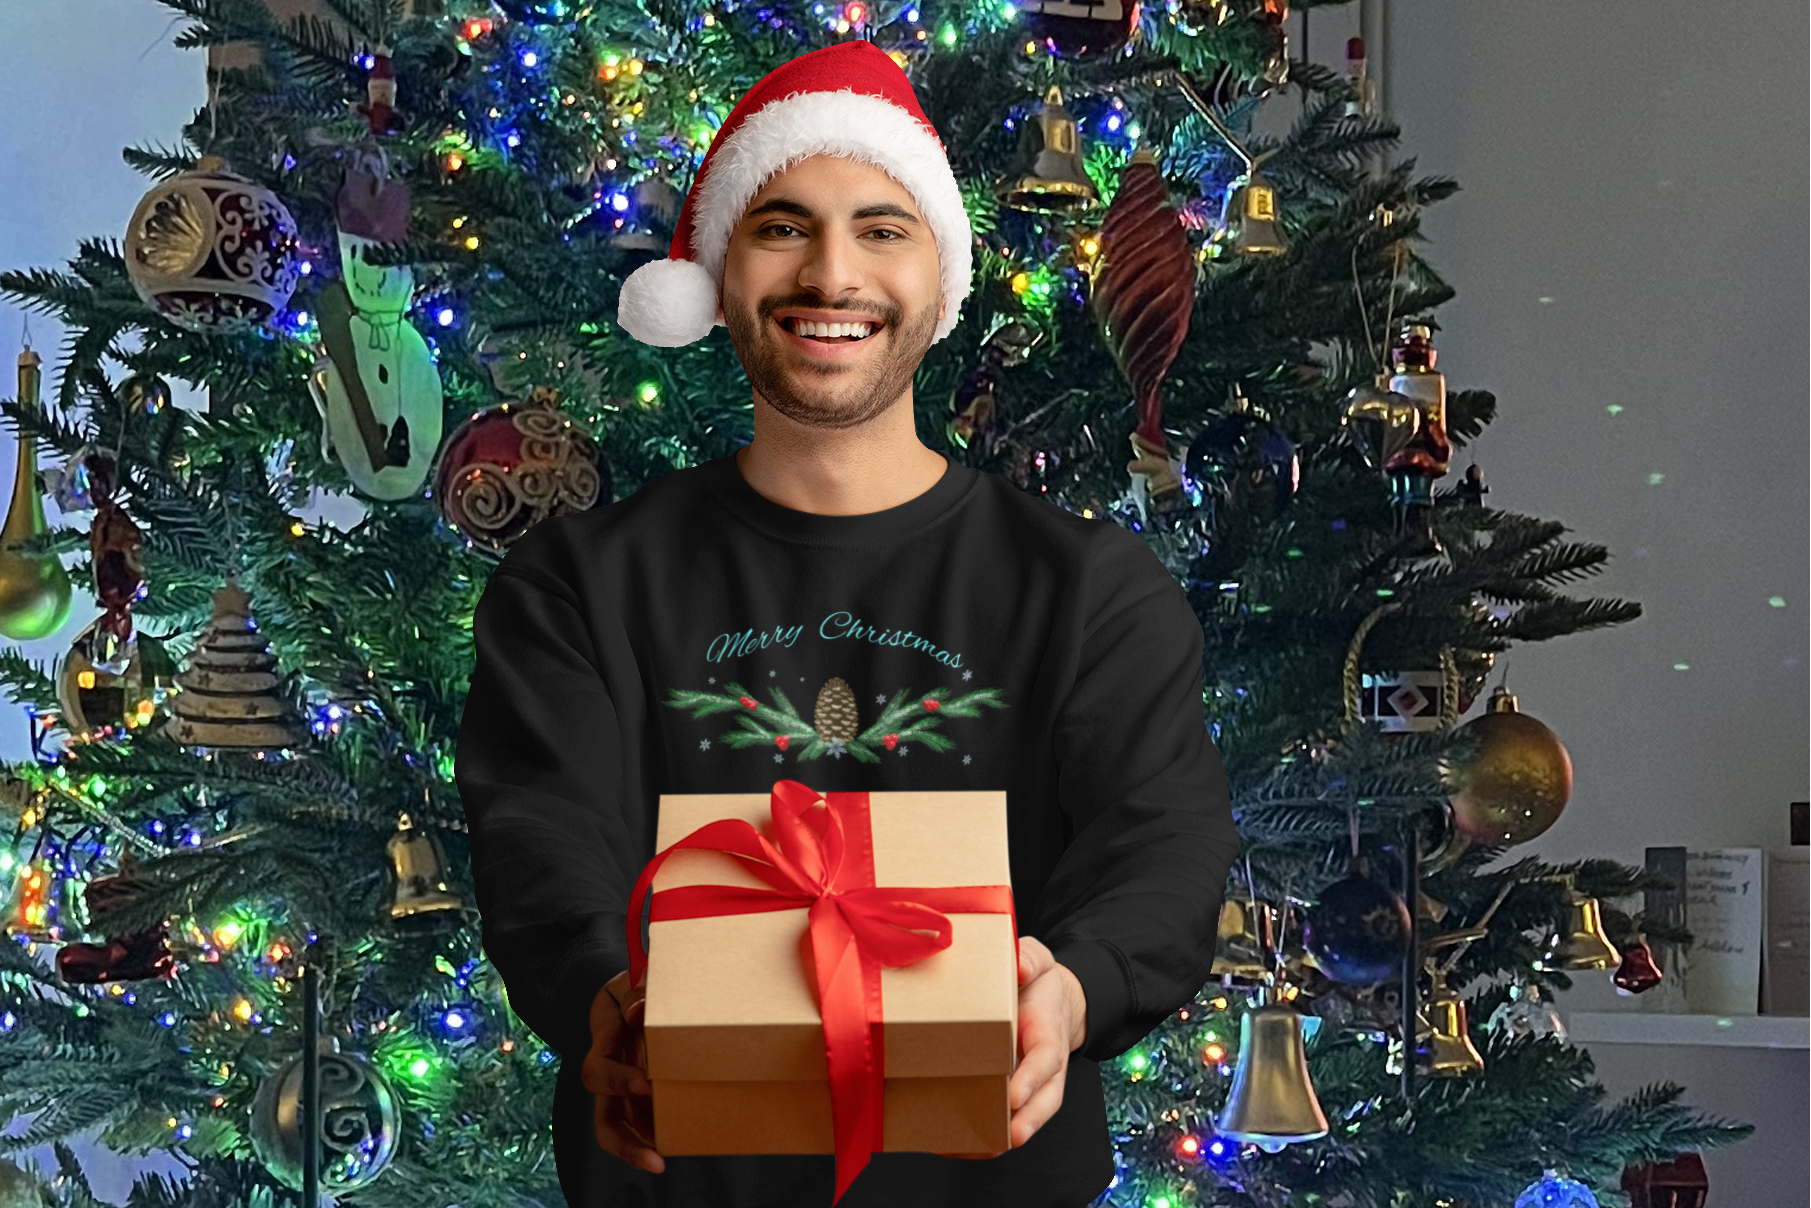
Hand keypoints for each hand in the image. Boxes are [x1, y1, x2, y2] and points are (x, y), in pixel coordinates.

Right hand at [581, 968, 664, 1173]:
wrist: (628, 1001)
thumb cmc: (632, 992)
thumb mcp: (629, 983)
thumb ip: (634, 991)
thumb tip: (639, 1011)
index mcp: (607, 1044)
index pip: (601, 1069)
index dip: (618, 1080)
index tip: (645, 1085)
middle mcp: (613, 1076)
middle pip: (605, 1119)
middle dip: (624, 1142)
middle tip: (653, 1158)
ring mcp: (627, 1093)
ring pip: (623, 1130)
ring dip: (640, 1149)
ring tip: (661, 1163)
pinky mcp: (644, 1100)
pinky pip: (647, 1124)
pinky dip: (661, 1136)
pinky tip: (684, 1142)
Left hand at [936, 935, 1086, 1159]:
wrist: (1051, 999)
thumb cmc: (1038, 981)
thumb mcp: (1038, 959)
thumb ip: (1030, 958)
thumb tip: (1019, 967)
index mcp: (1048, 1030)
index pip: (1046, 1058)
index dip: (1032, 1078)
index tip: (1014, 1094)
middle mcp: (1046, 1065)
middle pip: (1046, 1099)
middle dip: (1030, 1119)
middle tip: (1010, 1136)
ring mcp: (1034, 1083)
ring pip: (1030, 1115)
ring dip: (1009, 1135)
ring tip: (982, 1150)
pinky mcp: (1016, 1091)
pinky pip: (1009, 1118)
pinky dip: (991, 1137)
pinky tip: (962, 1147)